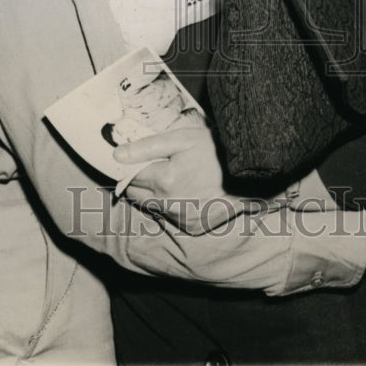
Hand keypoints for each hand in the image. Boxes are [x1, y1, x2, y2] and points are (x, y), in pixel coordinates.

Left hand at [113, 126, 242, 233]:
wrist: (249, 172)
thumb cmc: (215, 150)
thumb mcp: (181, 139)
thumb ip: (147, 147)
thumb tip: (116, 154)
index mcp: (164, 180)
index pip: (128, 177)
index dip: (127, 166)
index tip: (129, 159)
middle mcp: (169, 205)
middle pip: (136, 195)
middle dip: (137, 181)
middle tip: (150, 166)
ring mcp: (181, 219)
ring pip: (151, 207)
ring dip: (152, 194)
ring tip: (169, 176)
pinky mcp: (192, 226)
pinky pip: (169, 217)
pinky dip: (169, 205)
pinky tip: (182, 190)